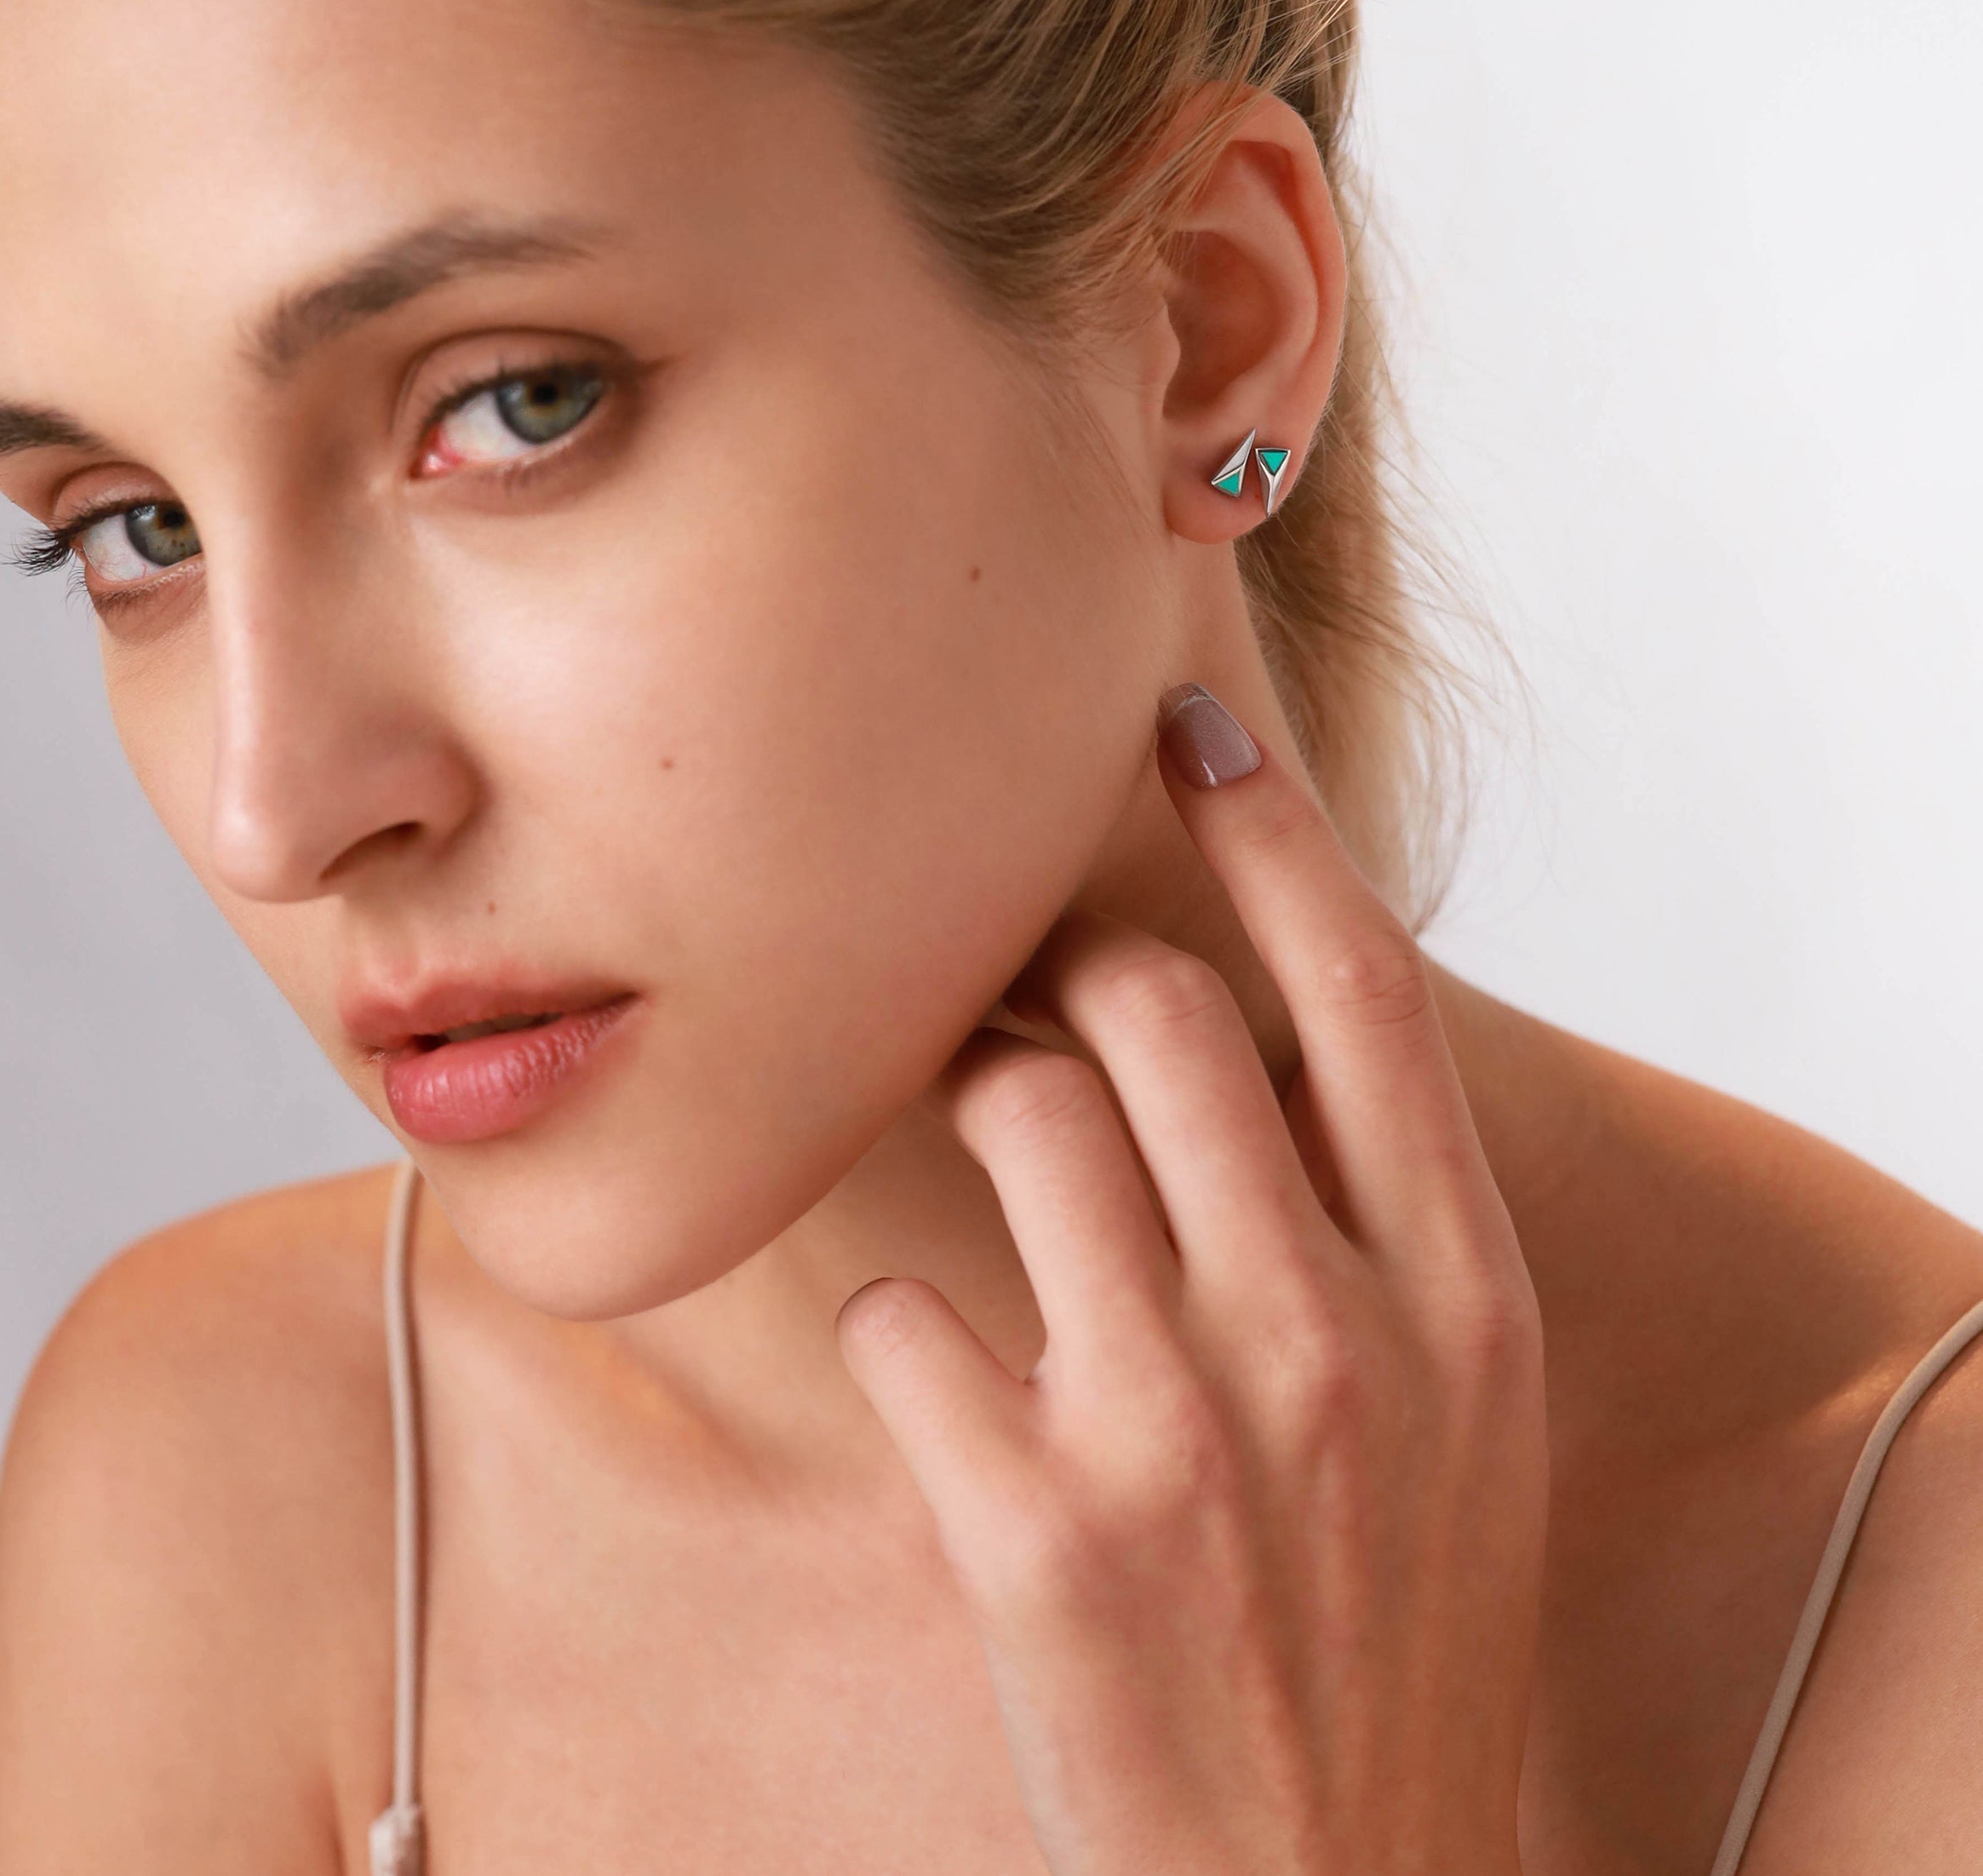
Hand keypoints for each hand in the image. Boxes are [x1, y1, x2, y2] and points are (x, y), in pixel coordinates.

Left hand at [837, 685, 1546, 1875]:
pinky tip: (937, 1379)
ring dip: (960, 1087)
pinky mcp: (1036, 1526)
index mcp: (1462, 1294)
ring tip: (961, 1131)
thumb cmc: (1389, 1634)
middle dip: (1061, 967)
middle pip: (1156, 1007)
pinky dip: (896, 1320)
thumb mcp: (1459, 1415)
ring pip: (1017, 1106)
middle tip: (1015, 995)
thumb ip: (1379, 1228)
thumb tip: (1244, 1036)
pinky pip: (901, 1310)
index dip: (1268, 830)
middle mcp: (1333, 1331)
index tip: (1188, 724)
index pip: (1359, 988)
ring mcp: (1181, 1424)